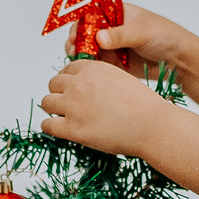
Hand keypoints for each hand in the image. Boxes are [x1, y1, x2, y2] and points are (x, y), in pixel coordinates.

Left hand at [40, 59, 169, 155]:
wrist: (152, 125)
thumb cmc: (143, 106)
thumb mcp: (120, 78)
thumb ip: (99, 79)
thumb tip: (86, 86)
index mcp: (91, 69)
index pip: (66, 70)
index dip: (68, 81)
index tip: (71, 89)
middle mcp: (78, 84)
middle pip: (53, 83)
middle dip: (59, 93)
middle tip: (67, 104)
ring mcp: (73, 106)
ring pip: (46, 102)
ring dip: (52, 108)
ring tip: (62, 116)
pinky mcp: (72, 129)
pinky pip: (47, 125)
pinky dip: (49, 126)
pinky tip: (58, 129)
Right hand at [67, 4, 193, 78]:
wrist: (180, 61)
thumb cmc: (166, 36)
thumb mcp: (142, 32)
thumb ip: (120, 35)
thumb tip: (99, 37)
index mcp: (117, 12)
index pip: (91, 12)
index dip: (81, 22)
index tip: (76, 33)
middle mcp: (111, 27)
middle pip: (85, 31)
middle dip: (77, 40)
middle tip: (74, 50)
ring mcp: (111, 46)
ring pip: (87, 49)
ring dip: (80, 54)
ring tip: (79, 61)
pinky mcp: (114, 63)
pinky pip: (96, 64)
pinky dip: (89, 67)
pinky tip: (86, 70)